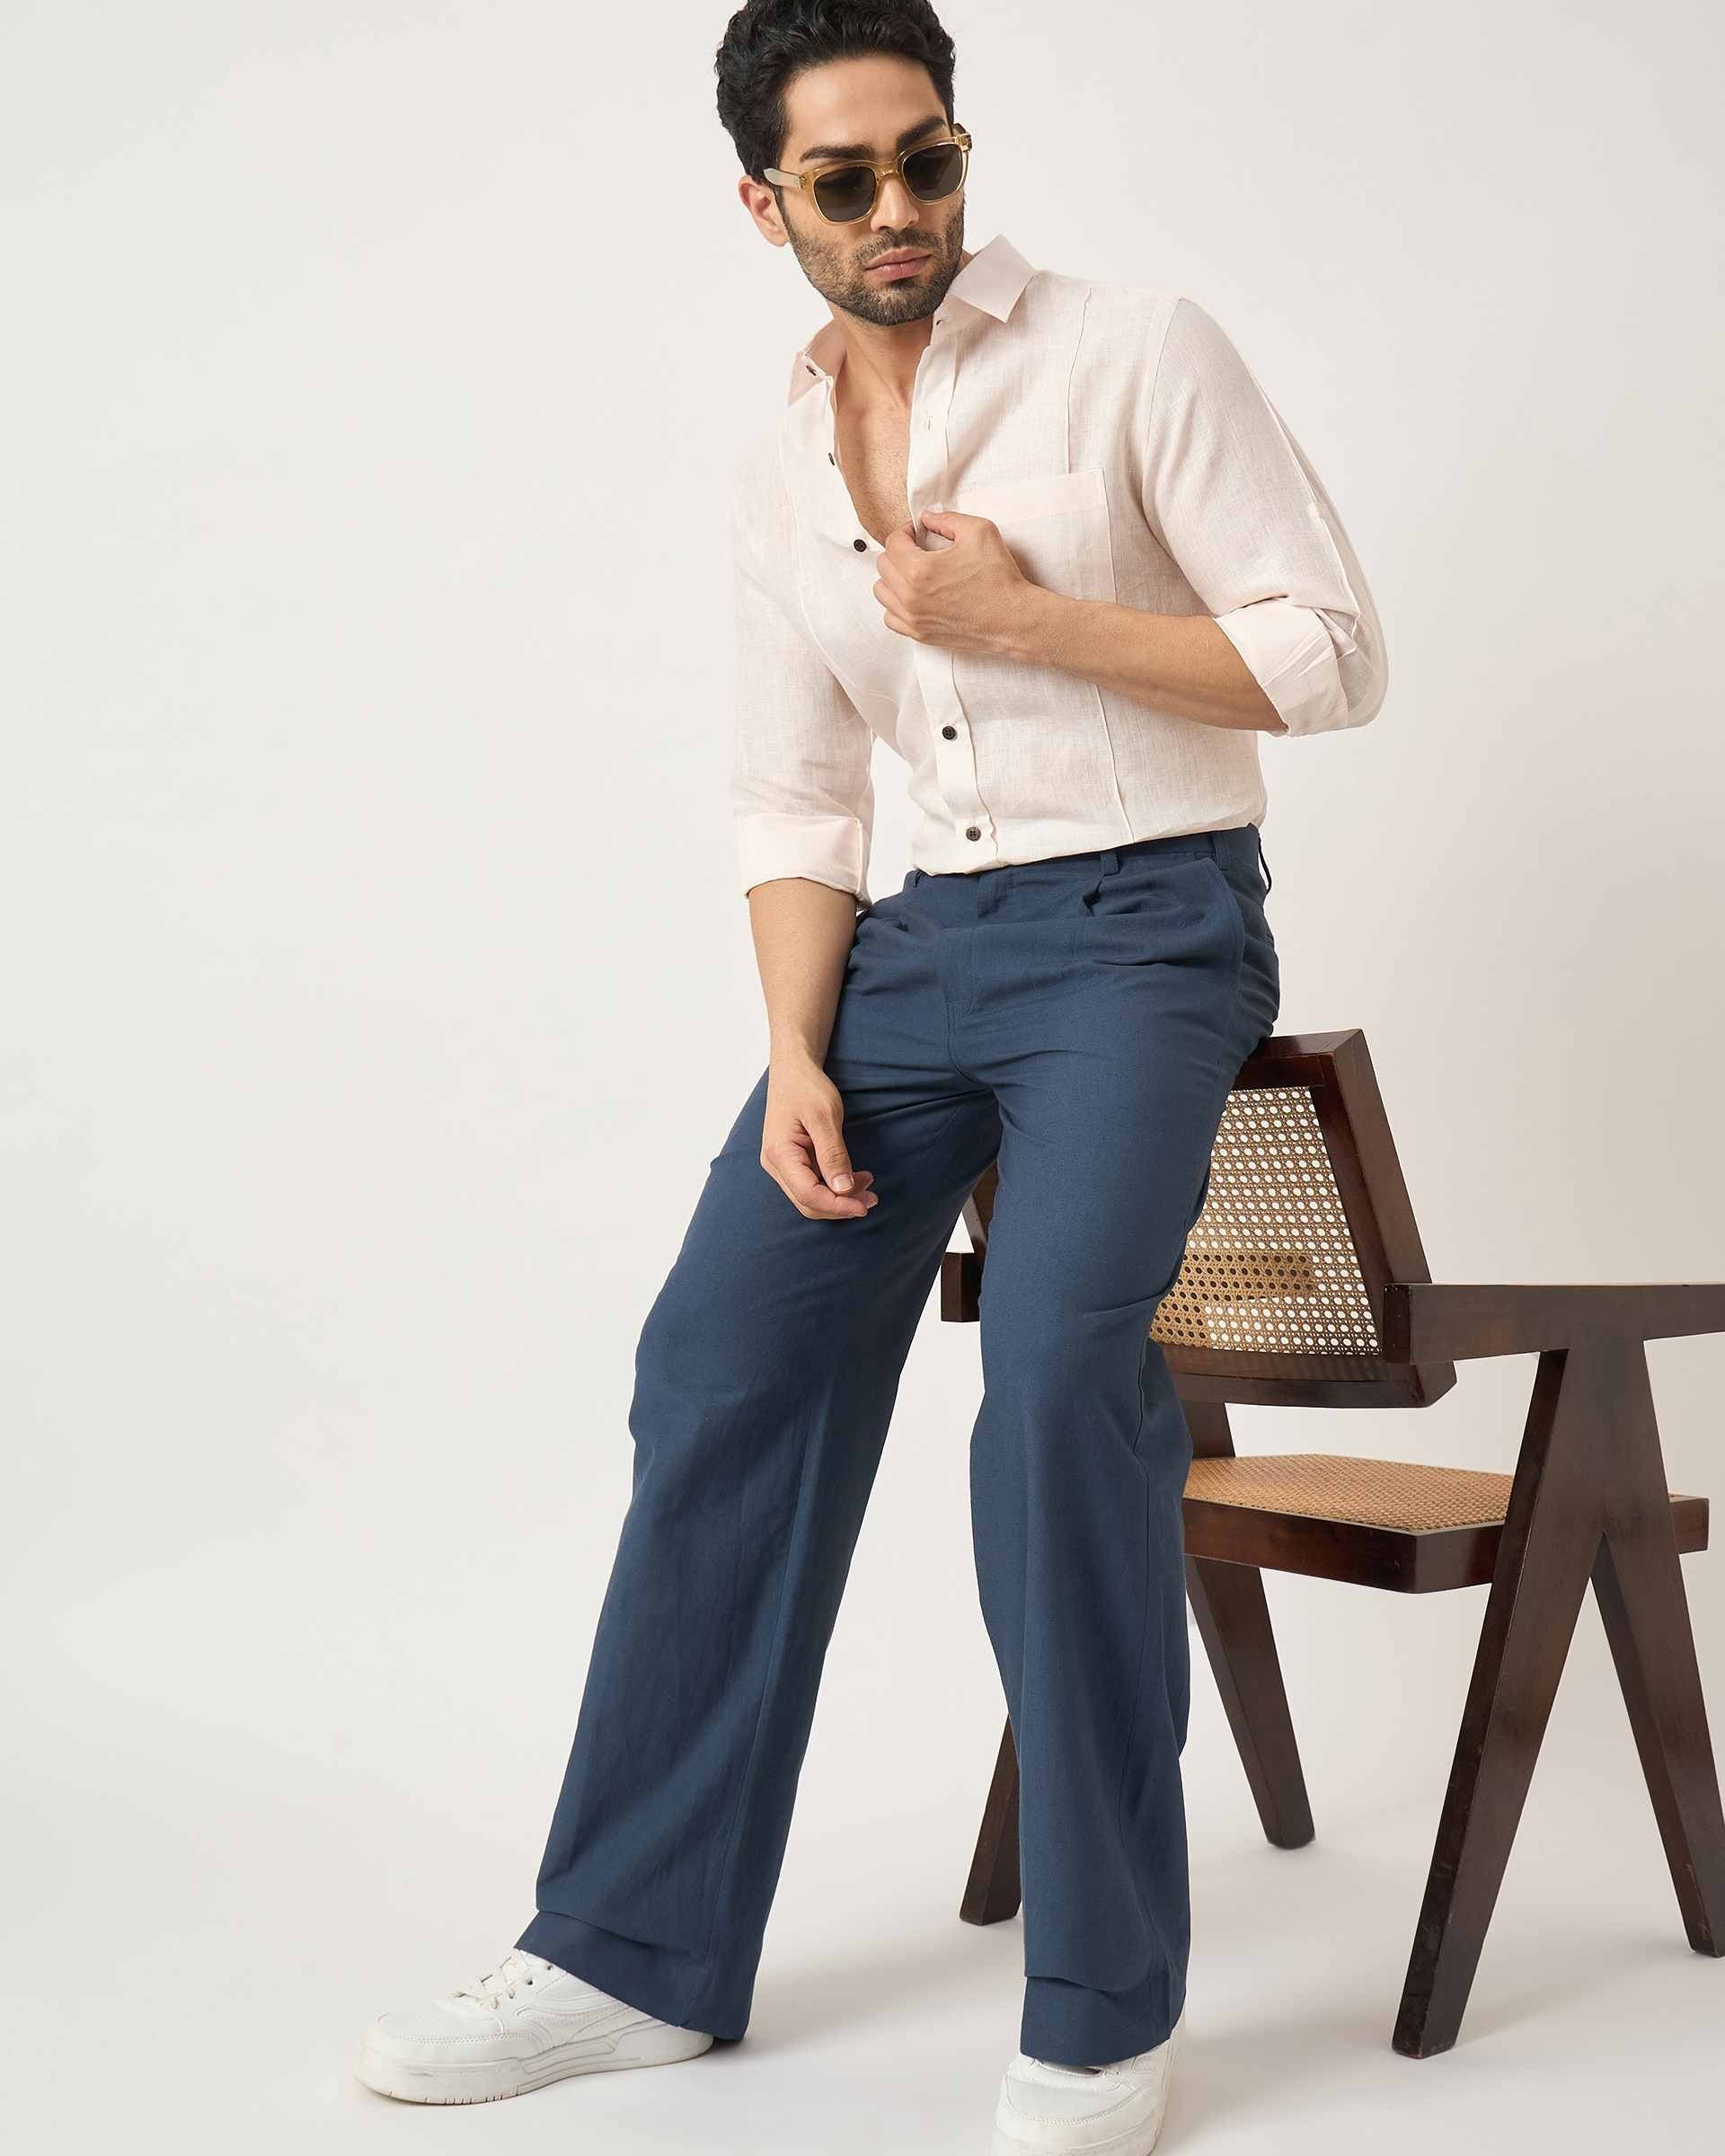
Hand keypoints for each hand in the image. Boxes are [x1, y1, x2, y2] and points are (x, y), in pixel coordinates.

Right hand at [760, 1058, 878, 1220]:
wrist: (793, 1069)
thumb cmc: (805, 1087)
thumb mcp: (824, 1117)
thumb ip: (833, 1155)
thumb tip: (843, 1190)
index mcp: (780, 1154)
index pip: (808, 1195)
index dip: (838, 1206)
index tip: (864, 1206)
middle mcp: (776, 1165)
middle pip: (808, 1202)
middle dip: (841, 1206)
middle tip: (872, 1199)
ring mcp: (782, 1164)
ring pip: (811, 1196)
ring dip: (840, 1198)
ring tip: (868, 1186)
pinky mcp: (793, 1161)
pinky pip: (813, 1183)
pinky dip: (834, 1186)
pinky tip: (855, 1178)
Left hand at [870, 507, 1028, 653]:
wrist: (1013, 619)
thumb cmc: (999, 578)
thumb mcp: (979, 531)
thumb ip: (947, 519)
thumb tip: (926, 519)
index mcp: (920, 569)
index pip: (893, 542)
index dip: (905, 531)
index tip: (917, 532)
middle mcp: (911, 597)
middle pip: (883, 565)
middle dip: (898, 552)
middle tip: (918, 549)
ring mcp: (914, 618)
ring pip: (882, 592)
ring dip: (893, 578)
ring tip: (913, 573)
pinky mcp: (920, 634)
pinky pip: (890, 618)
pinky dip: (896, 605)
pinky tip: (914, 596)